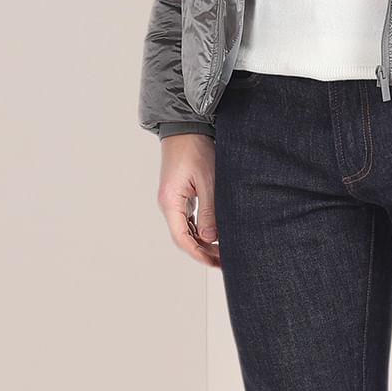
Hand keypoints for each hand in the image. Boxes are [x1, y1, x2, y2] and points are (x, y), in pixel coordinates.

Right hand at [157, 132, 219, 266]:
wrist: (186, 127)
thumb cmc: (195, 149)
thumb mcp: (207, 180)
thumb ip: (209, 210)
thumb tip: (209, 237)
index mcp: (171, 202)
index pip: (182, 238)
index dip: (198, 254)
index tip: (215, 263)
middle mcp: (168, 204)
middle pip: (183, 237)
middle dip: (202, 251)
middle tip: (223, 260)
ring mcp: (173, 200)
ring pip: (186, 230)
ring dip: (202, 241)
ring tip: (222, 250)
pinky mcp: (180, 195)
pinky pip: (188, 219)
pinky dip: (200, 229)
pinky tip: (214, 234)